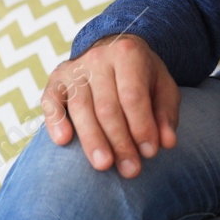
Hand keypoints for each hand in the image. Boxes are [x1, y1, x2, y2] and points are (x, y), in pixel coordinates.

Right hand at [39, 33, 180, 177]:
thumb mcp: (163, 87)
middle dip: (120, 141)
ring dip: (92, 140)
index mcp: (129, 53)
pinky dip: (55, 121)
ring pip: (80, 108)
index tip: (150, 152)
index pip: (133, 95)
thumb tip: (168, 143)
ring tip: (104, 165)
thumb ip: (166, 114)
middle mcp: (99, 57)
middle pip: (107, 106)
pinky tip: (63, 141)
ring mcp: (74, 68)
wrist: (113, 50)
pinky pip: (51, 101)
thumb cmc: (142, 76)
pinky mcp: (56, 80)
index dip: (141, 126)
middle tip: (131, 170)